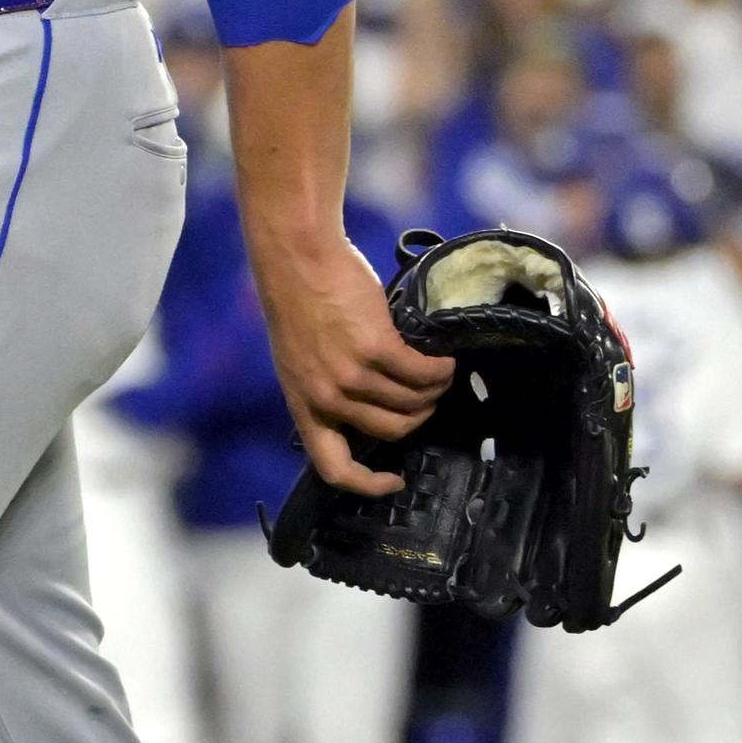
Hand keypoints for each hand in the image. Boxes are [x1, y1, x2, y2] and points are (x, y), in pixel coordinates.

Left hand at [252, 236, 456, 496]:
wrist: (296, 257)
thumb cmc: (298, 301)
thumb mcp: (300, 360)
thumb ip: (324, 387)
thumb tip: (366, 405)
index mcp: (304, 405)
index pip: (333, 469)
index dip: (368, 485)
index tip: (394, 481)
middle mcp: (327, 398)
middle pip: (391, 431)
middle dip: (419, 418)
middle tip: (429, 399)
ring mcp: (351, 375)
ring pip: (411, 403)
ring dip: (435, 391)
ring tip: (442, 375)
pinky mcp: (374, 347)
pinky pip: (420, 372)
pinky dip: (440, 369)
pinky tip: (444, 359)